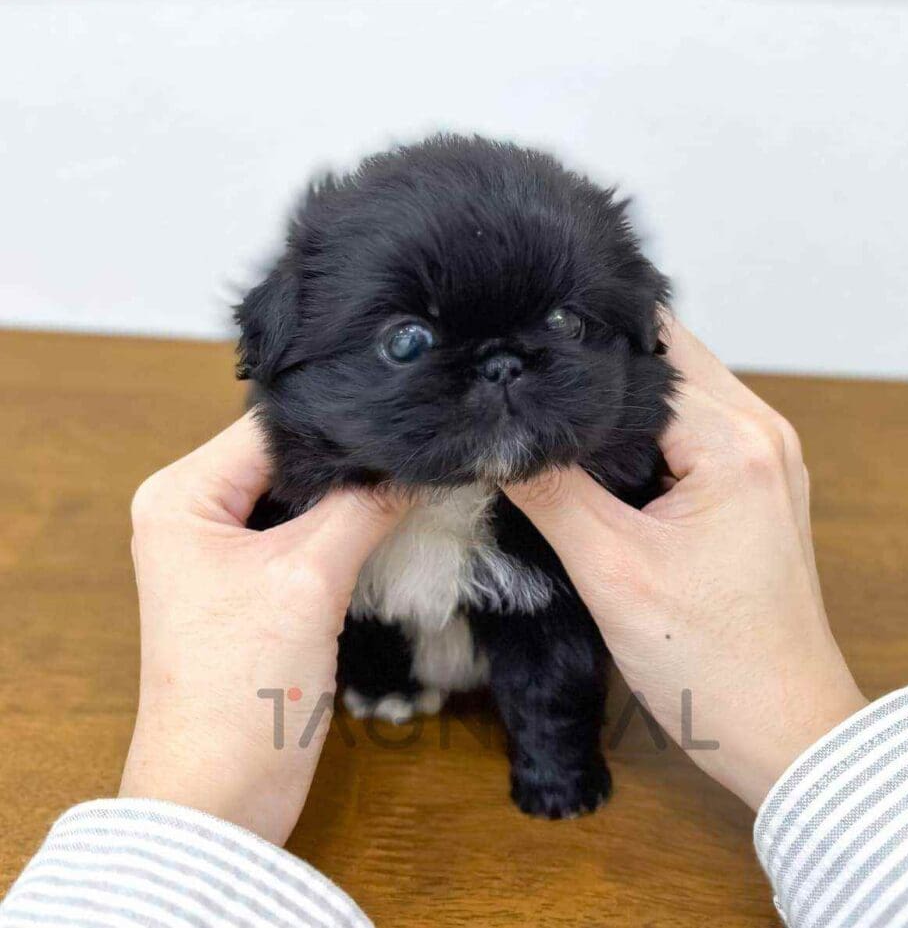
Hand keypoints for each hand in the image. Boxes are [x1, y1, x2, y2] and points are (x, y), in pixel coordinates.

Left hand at [120, 412, 403, 845]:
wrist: (221, 798)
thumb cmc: (244, 685)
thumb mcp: (310, 579)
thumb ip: (366, 506)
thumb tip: (420, 458)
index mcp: (181, 494)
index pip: (273, 425)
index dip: (340, 420)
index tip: (408, 416)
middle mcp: (192, 509)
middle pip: (287, 456)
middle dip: (351, 457)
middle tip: (420, 442)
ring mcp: (220, 548)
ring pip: (300, 493)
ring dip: (352, 492)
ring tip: (417, 470)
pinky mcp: (249, 583)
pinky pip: (303, 530)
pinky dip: (344, 525)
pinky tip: (394, 513)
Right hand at [505, 319, 865, 809]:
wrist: (781, 730)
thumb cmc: (710, 661)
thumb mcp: (611, 571)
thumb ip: (548, 491)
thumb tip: (492, 434)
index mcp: (734, 439)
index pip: (639, 355)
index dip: (571, 357)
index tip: (511, 361)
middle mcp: (760, 429)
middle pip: (662, 355)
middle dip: (592, 364)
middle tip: (523, 384)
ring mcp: (761, 453)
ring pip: (673, 387)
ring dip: (616, 398)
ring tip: (549, 416)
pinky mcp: (751, 479)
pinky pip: (687, 424)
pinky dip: (641, 427)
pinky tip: (593, 450)